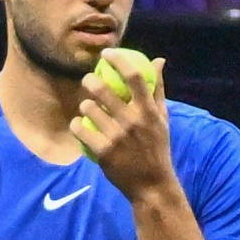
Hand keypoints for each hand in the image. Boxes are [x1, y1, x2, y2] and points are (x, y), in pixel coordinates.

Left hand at [72, 53, 177, 199]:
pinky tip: (79, 126)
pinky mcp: (103, 152)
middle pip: (103, 90)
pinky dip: (76, 125)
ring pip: (88, 108)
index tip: (107, 54)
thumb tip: (158, 61)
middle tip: (88, 81)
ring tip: (88, 109)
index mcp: (148, 111)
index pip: (134, 76)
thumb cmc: (157, 149)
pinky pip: (80, 129)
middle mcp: (133, 121)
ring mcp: (117, 136)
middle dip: (90, 81)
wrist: (152, 186)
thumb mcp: (162, 119)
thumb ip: (158, 89)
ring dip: (84, 106)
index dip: (118, 60)